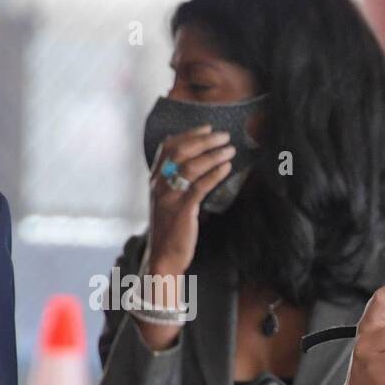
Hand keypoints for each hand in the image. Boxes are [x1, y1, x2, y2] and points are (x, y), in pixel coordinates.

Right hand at [147, 125, 235, 276]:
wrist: (164, 256)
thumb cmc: (170, 229)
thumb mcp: (168, 201)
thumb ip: (177, 183)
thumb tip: (197, 166)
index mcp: (155, 179)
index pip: (168, 147)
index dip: (188, 134)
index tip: (207, 128)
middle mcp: (159, 184)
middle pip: (180, 151)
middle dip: (203, 140)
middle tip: (224, 136)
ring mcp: (169, 196)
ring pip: (190, 166)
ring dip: (212, 154)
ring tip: (229, 149)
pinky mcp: (182, 210)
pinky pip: (199, 187)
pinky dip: (214, 174)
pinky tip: (226, 168)